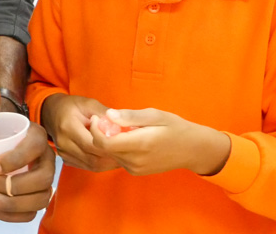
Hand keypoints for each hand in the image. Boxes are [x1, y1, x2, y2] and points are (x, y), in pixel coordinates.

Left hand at [0, 122, 54, 222]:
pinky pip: (31, 212)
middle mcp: (46, 158)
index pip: (35, 146)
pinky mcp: (38, 196)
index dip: (16, 159)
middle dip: (14, 187)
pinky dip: (11, 215)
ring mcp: (45, 179)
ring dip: (12, 205)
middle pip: (43, 178)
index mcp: (36, 136)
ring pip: (40, 199)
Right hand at [40, 93, 120, 171]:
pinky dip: (101, 164)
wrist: (51, 112)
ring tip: (122, 156)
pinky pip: (87, 167)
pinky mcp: (66, 159)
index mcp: (68, 127)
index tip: (124, 142)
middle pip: (93, 158)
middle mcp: (64, 143)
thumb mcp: (87, 103)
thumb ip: (103, 112)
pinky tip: (110, 158)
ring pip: (92, 165)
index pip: (92, 144)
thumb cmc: (71, 106)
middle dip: (112, 157)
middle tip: (128, 153)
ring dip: (108, 163)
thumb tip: (121, 123)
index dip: (110, 146)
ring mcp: (63, 153)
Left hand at [89, 108, 230, 175]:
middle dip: (100, 133)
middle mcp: (135, 161)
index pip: (104, 142)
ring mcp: (136, 169)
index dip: (95, 129)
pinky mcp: (137, 172)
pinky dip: (117, 148)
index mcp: (139, 145)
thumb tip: (108, 114)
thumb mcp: (154, 115)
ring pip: (110, 154)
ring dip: (108, 140)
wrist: (193, 150)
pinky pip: (118, 159)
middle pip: (104, 149)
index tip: (98, 117)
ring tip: (120, 127)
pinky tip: (127, 137)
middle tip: (107, 119)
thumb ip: (130, 116)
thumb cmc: (174, 127)